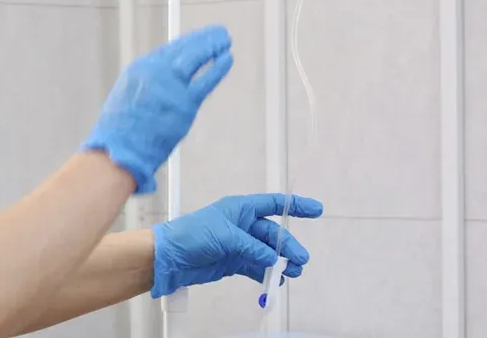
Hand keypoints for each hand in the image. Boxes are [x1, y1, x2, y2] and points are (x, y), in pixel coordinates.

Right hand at [81, 26, 232, 192]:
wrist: (119, 150)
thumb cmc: (119, 131)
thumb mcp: (126, 96)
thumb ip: (145, 85)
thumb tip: (159, 84)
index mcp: (140, 69)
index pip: (169, 50)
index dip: (187, 43)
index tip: (198, 39)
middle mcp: (156, 72)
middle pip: (184, 50)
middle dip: (203, 39)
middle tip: (217, 32)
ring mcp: (171, 87)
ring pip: (196, 59)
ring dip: (212, 46)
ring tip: (225, 39)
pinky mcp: (185, 104)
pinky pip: (205, 81)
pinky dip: (217, 68)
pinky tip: (227, 58)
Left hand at [150, 194, 323, 297]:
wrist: (169, 258)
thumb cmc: (191, 235)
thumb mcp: (225, 236)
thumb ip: (252, 247)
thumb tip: (273, 259)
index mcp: (240, 209)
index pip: (273, 204)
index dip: (295, 206)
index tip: (317, 210)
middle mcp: (241, 225)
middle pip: (273, 234)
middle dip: (287, 247)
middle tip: (299, 261)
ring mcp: (238, 244)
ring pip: (267, 253)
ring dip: (280, 263)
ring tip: (292, 274)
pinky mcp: (233, 261)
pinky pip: (256, 267)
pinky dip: (266, 275)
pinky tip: (275, 283)